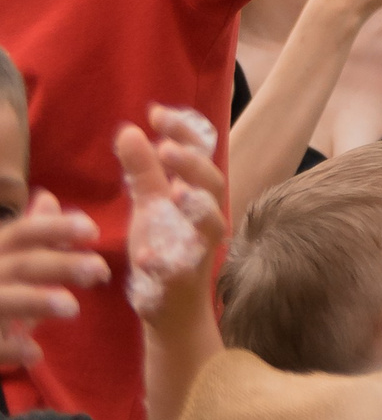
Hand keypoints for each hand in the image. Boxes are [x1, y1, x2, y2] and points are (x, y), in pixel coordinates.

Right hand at [0, 191, 108, 366]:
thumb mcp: (8, 258)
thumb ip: (30, 235)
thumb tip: (48, 198)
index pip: (23, 232)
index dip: (55, 229)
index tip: (93, 231)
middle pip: (21, 264)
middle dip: (60, 265)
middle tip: (99, 271)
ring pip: (5, 300)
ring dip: (37, 302)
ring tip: (72, 308)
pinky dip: (10, 349)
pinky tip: (35, 354)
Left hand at [115, 107, 228, 329]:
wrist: (170, 306)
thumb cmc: (164, 247)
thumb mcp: (150, 205)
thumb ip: (143, 170)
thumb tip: (129, 130)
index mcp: (198, 195)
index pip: (202, 155)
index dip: (185, 132)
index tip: (156, 113)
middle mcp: (207, 219)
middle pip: (215, 185)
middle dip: (194, 166)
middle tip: (167, 148)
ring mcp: (199, 250)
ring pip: (212, 226)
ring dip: (197, 208)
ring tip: (176, 194)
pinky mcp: (184, 281)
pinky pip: (179, 271)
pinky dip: (163, 263)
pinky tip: (146, 256)